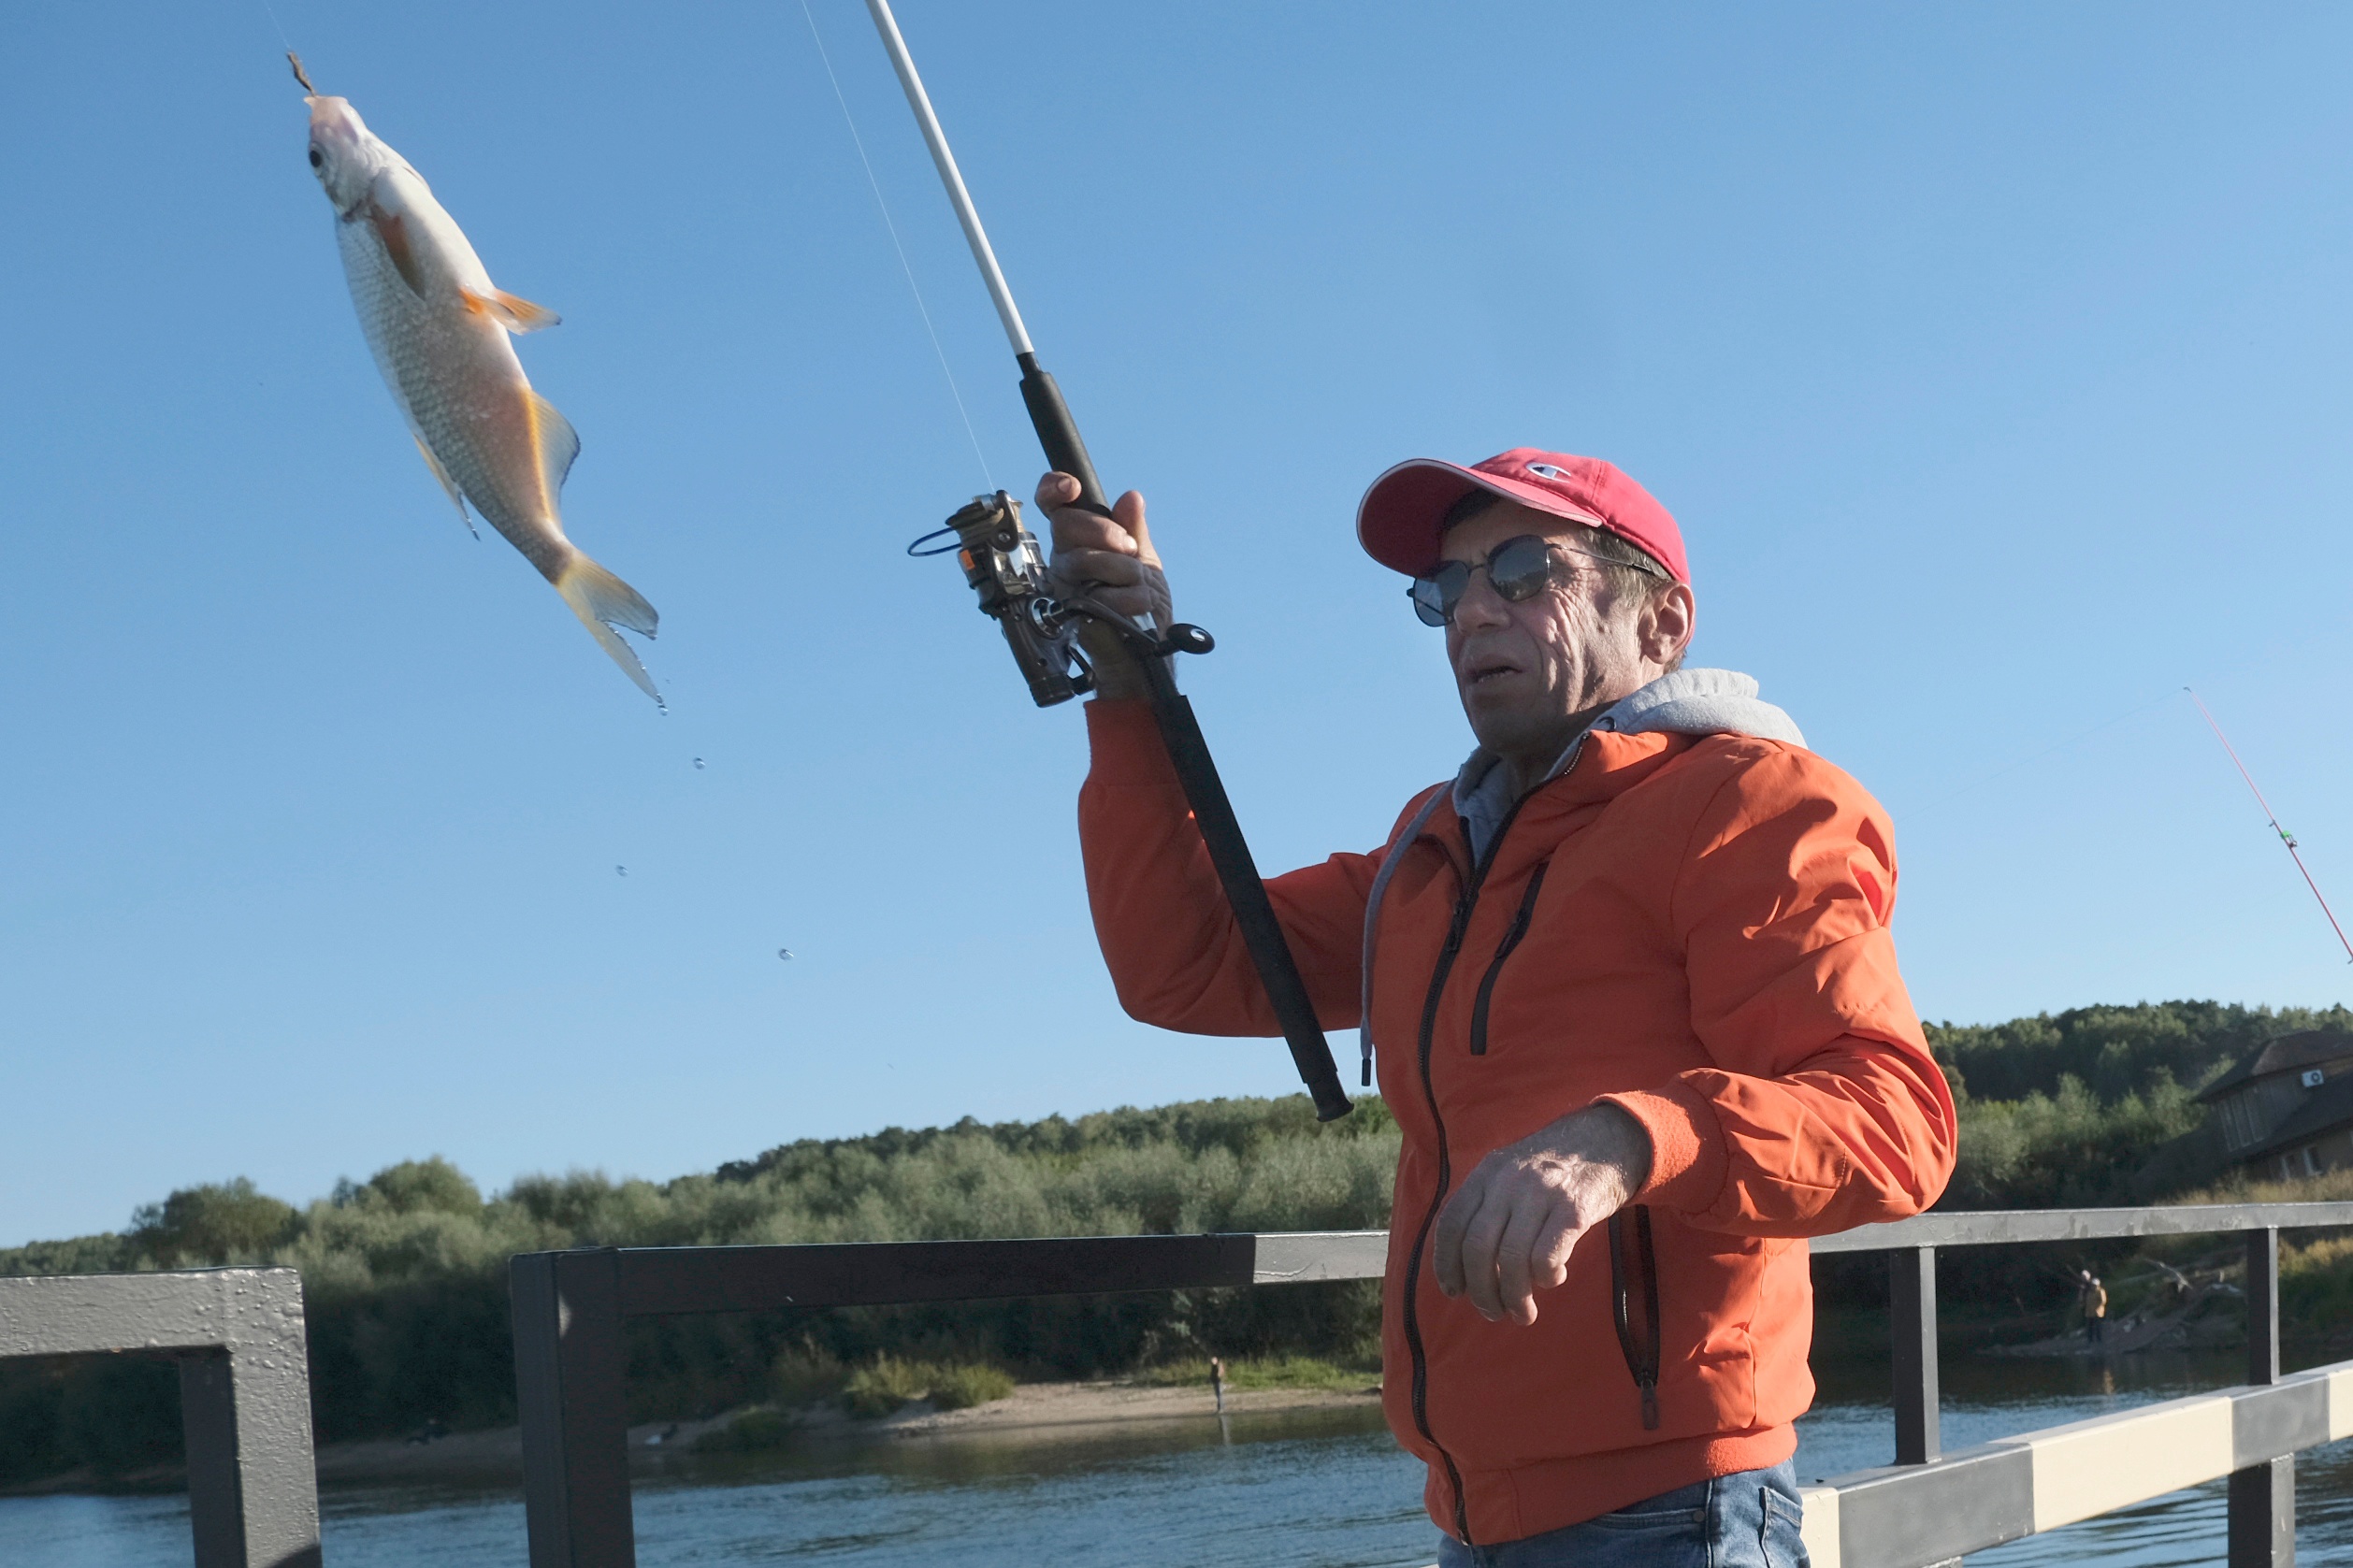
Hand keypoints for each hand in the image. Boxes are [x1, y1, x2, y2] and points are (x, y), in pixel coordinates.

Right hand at [1037, 473, 1170, 699]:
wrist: (1149, 647)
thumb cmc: (1142, 605)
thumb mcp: (1144, 559)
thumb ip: (1134, 529)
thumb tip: (1130, 498)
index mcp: (1078, 540)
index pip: (1053, 504)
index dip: (1054, 488)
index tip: (1072, 488)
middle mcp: (1064, 559)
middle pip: (1065, 524)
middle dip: (1105, 533)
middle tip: (1129, 551)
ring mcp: (1063, 586)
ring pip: (1083, 559)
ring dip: (1124, 571)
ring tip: (1138, 585)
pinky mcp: (1069, 613)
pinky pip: (1097, 594)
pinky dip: (1129, 599)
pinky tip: (1134, 608)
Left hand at [1432, 1103, 1653, 1325]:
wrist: (1606, 1138)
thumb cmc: (1553, 1169)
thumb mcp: (1511, 1172)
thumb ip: (1487, 1206)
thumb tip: (1466, 1268)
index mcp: (1486, 1173)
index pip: (1451, 1223)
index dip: (1446, 1263)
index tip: (1454, 1290)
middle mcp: (1508, 1181)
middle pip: (1478, 1247)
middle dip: (1481, 1291)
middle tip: (1493, 1312)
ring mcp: (1540, 1193)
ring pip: (1512, 1259)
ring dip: (1515, 1297)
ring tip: (1523, 1313)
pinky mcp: (1573, 1209)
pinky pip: (1547, 1257)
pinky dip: (1545, 1278)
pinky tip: (1553, 1279)